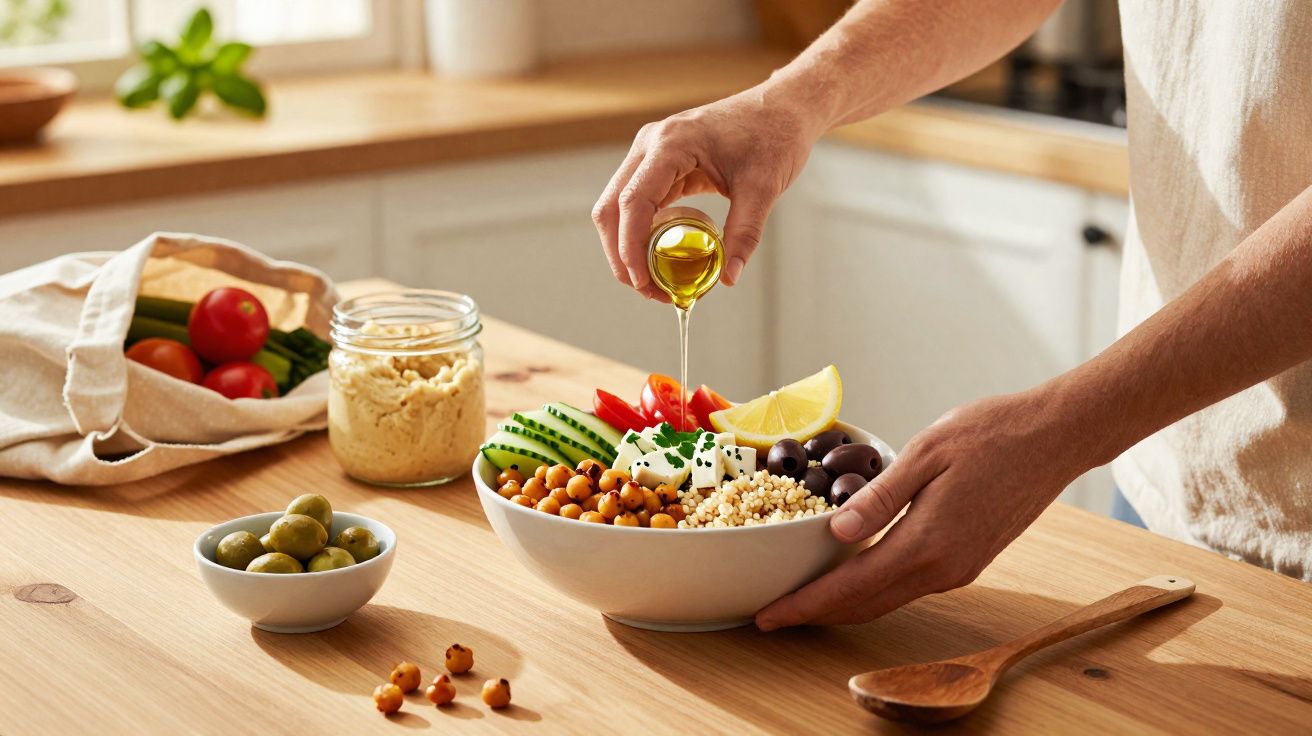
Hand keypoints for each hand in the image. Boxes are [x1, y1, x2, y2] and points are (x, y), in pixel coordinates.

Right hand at [591, 86, 817, 299]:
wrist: (783, 107)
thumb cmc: (774, 135)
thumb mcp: (763, 188)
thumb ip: (744, 233)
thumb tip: (729, 278)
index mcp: (671, 144)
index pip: (633, 202)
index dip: (630, 247)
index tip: (642, 281)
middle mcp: (651, 144)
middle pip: (612, 206)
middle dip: (621, 253)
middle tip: (645, 289)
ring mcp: (652, 152)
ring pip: (618, 205)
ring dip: (627, 245)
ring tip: (653, 279)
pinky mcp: (660, 162)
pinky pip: (638, 201)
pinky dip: (642, 231)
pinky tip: (660, 255)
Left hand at [756, 389, 1091, 628]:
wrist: (1055, 438)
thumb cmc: (991, 434)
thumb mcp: (926, 452)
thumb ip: (880, 497)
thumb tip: (836, 534)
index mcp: (927, 542)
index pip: (851, 587)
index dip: (806, 604)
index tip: (768, 615)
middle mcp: (944, 569)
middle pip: (866, 605)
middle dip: (816, 614)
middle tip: (771, 614)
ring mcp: (959, 570)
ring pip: (888, 599)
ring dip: (843, 605)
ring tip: (802, 599)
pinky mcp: (969, 562)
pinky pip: (909, 586)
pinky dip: (873, 590)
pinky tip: (851, 576)